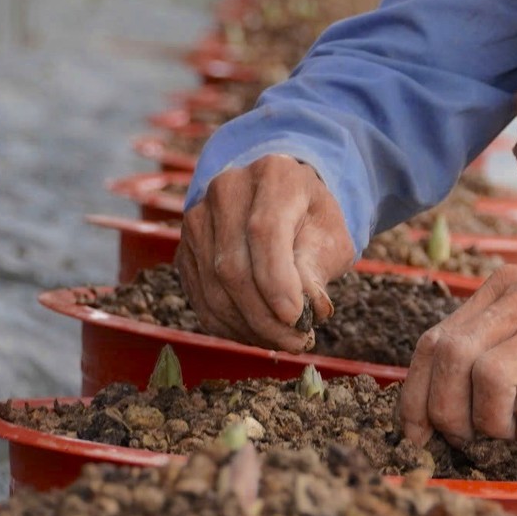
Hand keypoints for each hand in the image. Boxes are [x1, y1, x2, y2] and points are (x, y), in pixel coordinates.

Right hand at [176, 155, 354, 351]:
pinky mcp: (185, 249)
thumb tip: (309, 307)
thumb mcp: (331, 234)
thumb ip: (319, 266)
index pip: (264, 231)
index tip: (297, 318)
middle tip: (298, 340)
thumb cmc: (312, 219)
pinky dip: (230, 325)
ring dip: (249, 327)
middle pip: (233, 265)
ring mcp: (198, 218)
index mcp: (272, 174)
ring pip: (214, 287)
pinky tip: (259, 334)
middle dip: (265, 315)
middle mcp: (227, 190)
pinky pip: (201, 298)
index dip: (277, 281)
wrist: (281, 200)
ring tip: (284, 341)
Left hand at [401, 265, 516, 450]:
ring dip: (493, 426)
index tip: (417, 433)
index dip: (416, 394)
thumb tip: (447, 400)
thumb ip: (500, 337)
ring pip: (490, 380)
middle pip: (453, 358)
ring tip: (515, 438)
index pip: (436, 339)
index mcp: (506, 287)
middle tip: (469, 442)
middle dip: (448, 414)